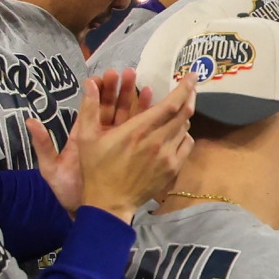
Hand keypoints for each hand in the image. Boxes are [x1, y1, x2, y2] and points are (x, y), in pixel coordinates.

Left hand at [30, 69, 147, 214]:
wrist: (85, 211)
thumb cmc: (66, 190)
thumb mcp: (51, 168)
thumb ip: (43, 145)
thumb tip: (30, 121)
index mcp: (84, 136)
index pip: (92, 109)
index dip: (98, 92)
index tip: (104, 76)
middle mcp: (102, 136)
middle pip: (113, 108)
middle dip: (120, 89)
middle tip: (127, 72)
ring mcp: (119, 143)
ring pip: (129, 116)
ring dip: (135, 99)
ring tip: (143, 82)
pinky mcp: (132, 151)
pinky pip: (142, 131)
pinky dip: (147, 117)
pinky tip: (154, 104)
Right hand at [75, 78, 195, 223]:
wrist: (109, 202)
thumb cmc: (96, 169)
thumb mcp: (86, 138)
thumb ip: (89, 109)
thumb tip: (89, 83)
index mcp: (138, 130)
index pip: (171, 104)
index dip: (185, 87)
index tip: (192, 76)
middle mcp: (157, 141)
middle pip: (184, 112)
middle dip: (189, 95)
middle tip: (190, 85)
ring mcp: (167, 155)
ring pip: (185, 127)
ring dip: (183, 115)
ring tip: (177, 109)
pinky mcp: (173, 168)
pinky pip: (187, 143)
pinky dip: (184, 134)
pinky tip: (174, 133)